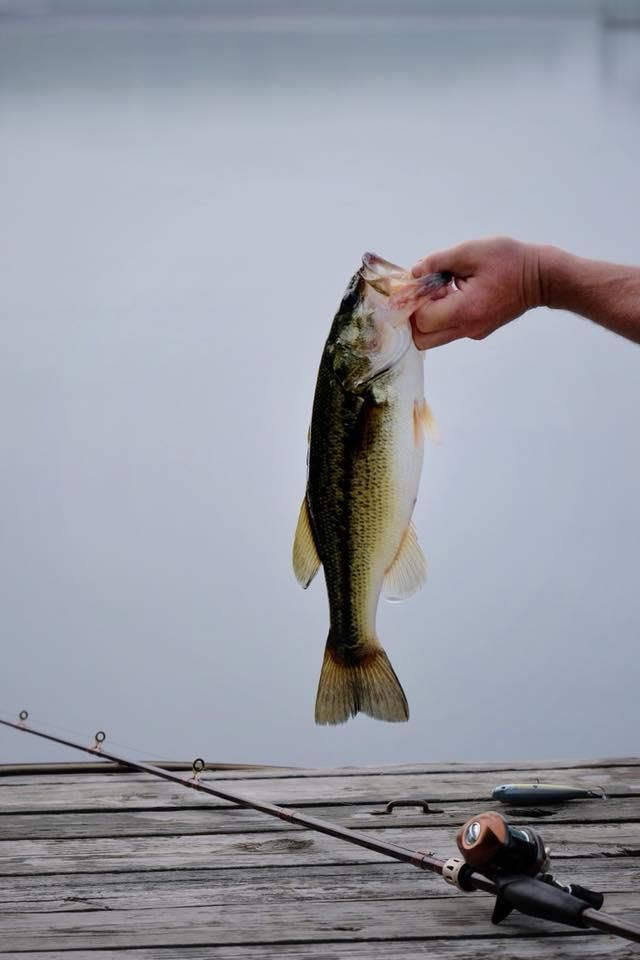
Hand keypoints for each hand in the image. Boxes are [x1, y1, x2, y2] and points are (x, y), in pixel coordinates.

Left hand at [410, 237, 544, 348]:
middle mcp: (468, 329)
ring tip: (444, 288)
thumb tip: (414, 272)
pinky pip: (449, 328)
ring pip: (433, 337)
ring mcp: (473, 333)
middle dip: (416, 316)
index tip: (424, 282)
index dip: (415, 301)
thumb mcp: (470, 251)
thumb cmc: (510, 261)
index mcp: (466, 311)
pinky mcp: (477, 330)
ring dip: (429, 315)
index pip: (422, 321)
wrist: (541, 278)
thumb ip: (437, 262)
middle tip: (428, 291)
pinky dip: (443, 313)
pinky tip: (456, 290)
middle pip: (422, 339)